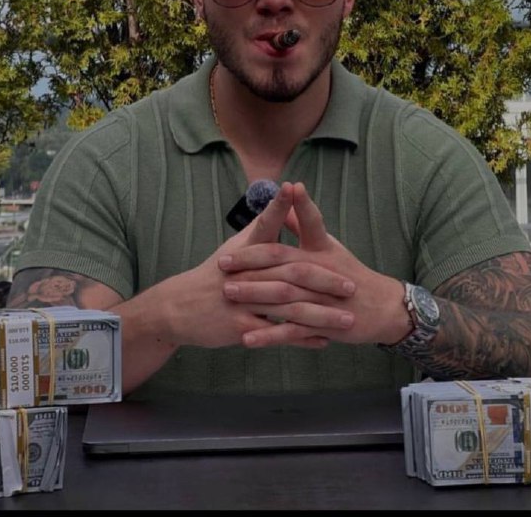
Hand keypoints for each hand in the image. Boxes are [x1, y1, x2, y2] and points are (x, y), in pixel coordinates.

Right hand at [152, 182, 355, 349]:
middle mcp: (245, 273)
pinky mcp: (241, 326)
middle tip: (352, 286)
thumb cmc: (213, 275)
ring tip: (347, 320)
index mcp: (245, 251)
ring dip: (320, 315)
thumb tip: (280, 198)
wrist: (179, 308)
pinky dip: (301, 338)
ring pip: (289, 308)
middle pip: (290, 273)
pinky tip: (323, 340)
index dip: (280, 206)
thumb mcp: (234, 249)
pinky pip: (278, 334)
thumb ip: (261, 227)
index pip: (265, 224)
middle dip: (324, 280)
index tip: (296, 188)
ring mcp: (243, 301)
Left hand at [219, 182, 408, 348]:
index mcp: (322, 248)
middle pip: (283, 263)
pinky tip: (247, 339)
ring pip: (284, 295)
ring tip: (227, 293)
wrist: (380, 307)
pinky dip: (269, 335)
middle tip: (222, 263)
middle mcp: (321, 270)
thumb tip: (287, 203)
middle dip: (251, 263)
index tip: (254, 209)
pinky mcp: (322, 325)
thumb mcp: (329, 245)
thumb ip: (305, 224)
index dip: (278, 216)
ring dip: (254, 295)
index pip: (298, 228)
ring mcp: (321, 298)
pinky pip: (291, 331)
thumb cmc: (349, 272)